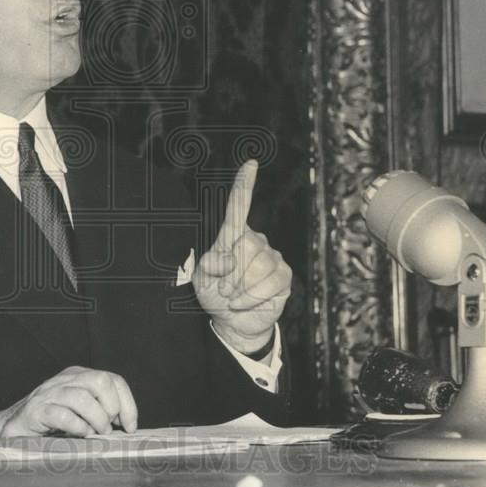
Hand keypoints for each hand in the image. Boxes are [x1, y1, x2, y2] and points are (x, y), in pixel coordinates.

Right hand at [0, 366, 137, 437]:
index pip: (113, 379)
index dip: (127, 403)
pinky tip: (79, 435)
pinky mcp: (36, 411)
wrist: (13, 427)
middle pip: (99, 381)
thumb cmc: (52, 422)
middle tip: (108, 428)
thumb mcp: (79, 410)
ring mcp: (49, 394)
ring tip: (96, 433)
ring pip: (82, 397)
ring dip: (96, 419)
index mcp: (78, 376)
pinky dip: (77, 427)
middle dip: (111, 408)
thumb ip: (100, 410)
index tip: (130, 427)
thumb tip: (127, 425)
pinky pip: (62, 415)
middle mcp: (65, 380)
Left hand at [192, 160, 291, 354]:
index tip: (250, 164)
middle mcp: (255, 241)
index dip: (245, 185)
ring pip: (259, 265)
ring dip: (240, 287)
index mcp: (233, 235)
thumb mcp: (201, 278)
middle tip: (223, 287)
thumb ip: (209, 264)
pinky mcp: (284, 276)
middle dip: (231, 271)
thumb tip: (224, 260)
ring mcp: (272, 257)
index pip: (239, 206)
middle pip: (248, 244)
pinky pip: (270, 282)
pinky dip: (251, 296)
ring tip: (233, 296)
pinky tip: (243, 302)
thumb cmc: (215, 294)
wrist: (232, 322)